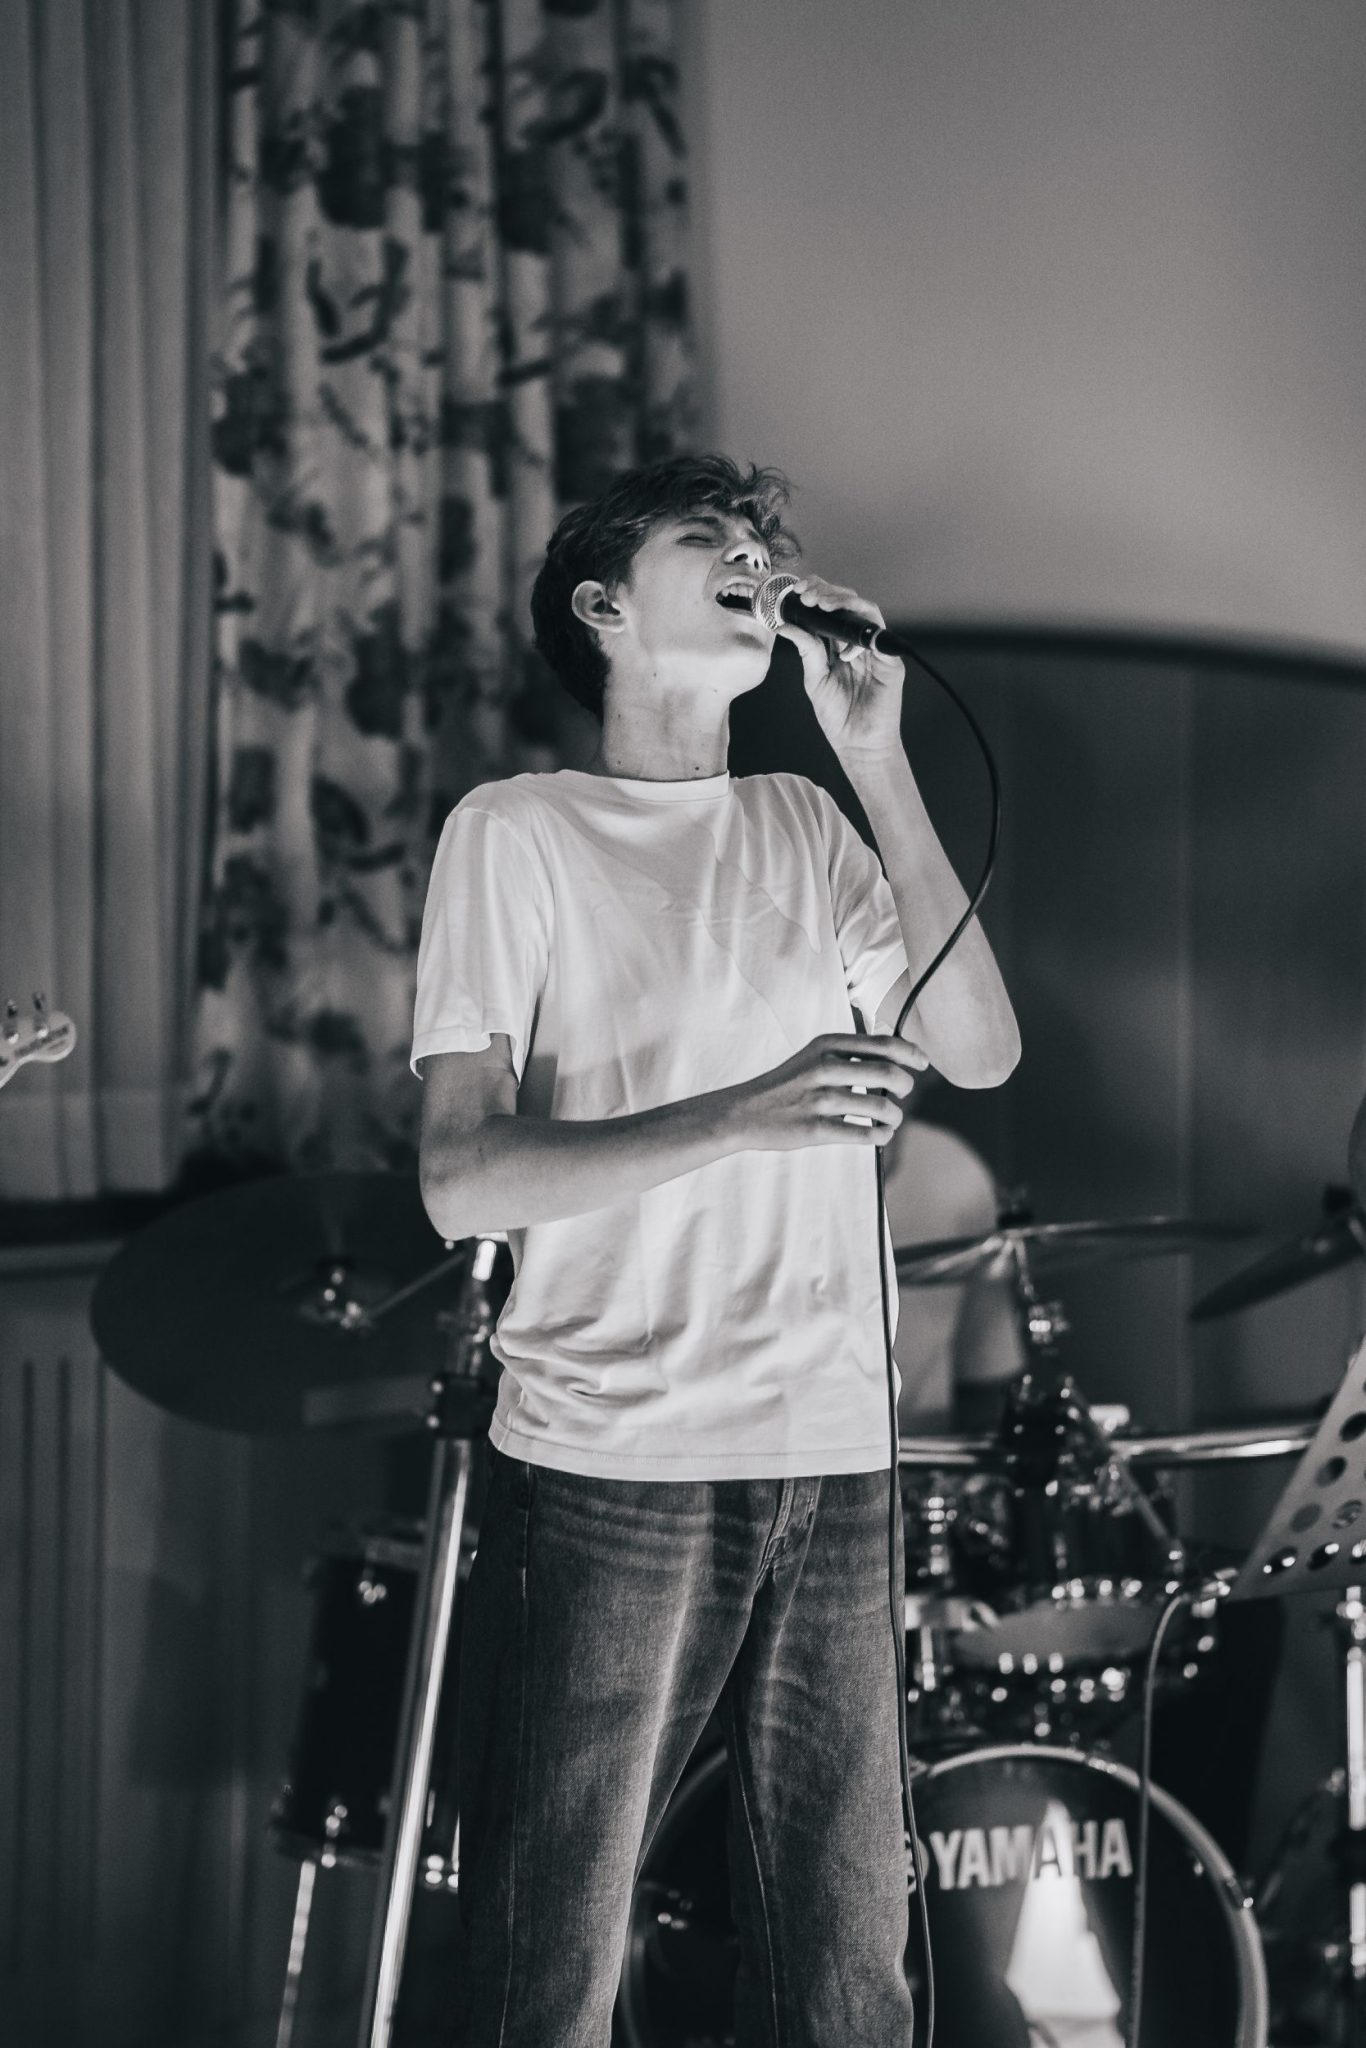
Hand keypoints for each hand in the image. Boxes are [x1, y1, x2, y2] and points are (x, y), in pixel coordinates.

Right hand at [723, 1032, 927, 1153]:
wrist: (744, 1112)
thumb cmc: (787, 1084)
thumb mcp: (813, 1055)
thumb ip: (849, 1052)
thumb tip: (895, 1052)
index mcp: (826, 1045)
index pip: (883, 1044)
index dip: (911, 1053)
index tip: (923, 1064)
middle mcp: (824, 1068)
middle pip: (887, 1073)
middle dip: (905, 1085)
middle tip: (903, 1094)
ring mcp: (819, 1099)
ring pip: (879, 1107)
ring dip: (895, 1116)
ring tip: (892, 1119)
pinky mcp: (814, 1129)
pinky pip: (863, 1134)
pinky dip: (881, 1135)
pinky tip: (881, 1134)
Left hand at [775, 573, 905, 760]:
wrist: (857, 745)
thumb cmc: (838, 716)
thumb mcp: (815, 678)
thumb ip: (806, 649)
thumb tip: (785, 624)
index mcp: (841, 645)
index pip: (832, 610)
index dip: (818, 594)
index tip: (797, 591)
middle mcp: (860, 643)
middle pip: (849, 604)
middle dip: (828, 592)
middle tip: (806, 594)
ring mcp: (876, 651)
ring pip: (866, 611)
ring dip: (843, 603)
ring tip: (820, 604)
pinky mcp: (890, 663)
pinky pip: (880, 636)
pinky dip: (861, 632)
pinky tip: (843, 645)